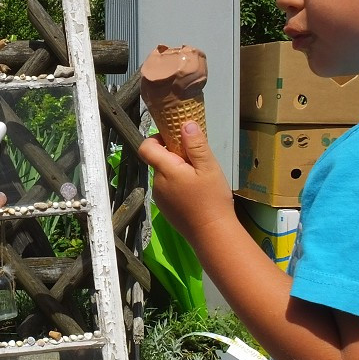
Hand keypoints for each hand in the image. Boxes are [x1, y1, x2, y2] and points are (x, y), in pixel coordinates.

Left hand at [137, 120, 234, 245]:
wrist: (212, 234)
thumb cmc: (212, 199)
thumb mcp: (209, 167)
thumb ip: (196, 145)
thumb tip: (185, 125)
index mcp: (165, 170)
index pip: (146, 148)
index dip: (155, 138)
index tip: (172, 138)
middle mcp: (157, 183)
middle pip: (159, 161)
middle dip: (174, 156)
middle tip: (196, 161)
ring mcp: (160, 198)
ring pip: (165, 176)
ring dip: (178, 172)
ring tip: (199, 179)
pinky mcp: (166, 209)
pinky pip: (168, 190)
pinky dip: (179, 186)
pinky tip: (196, 193)